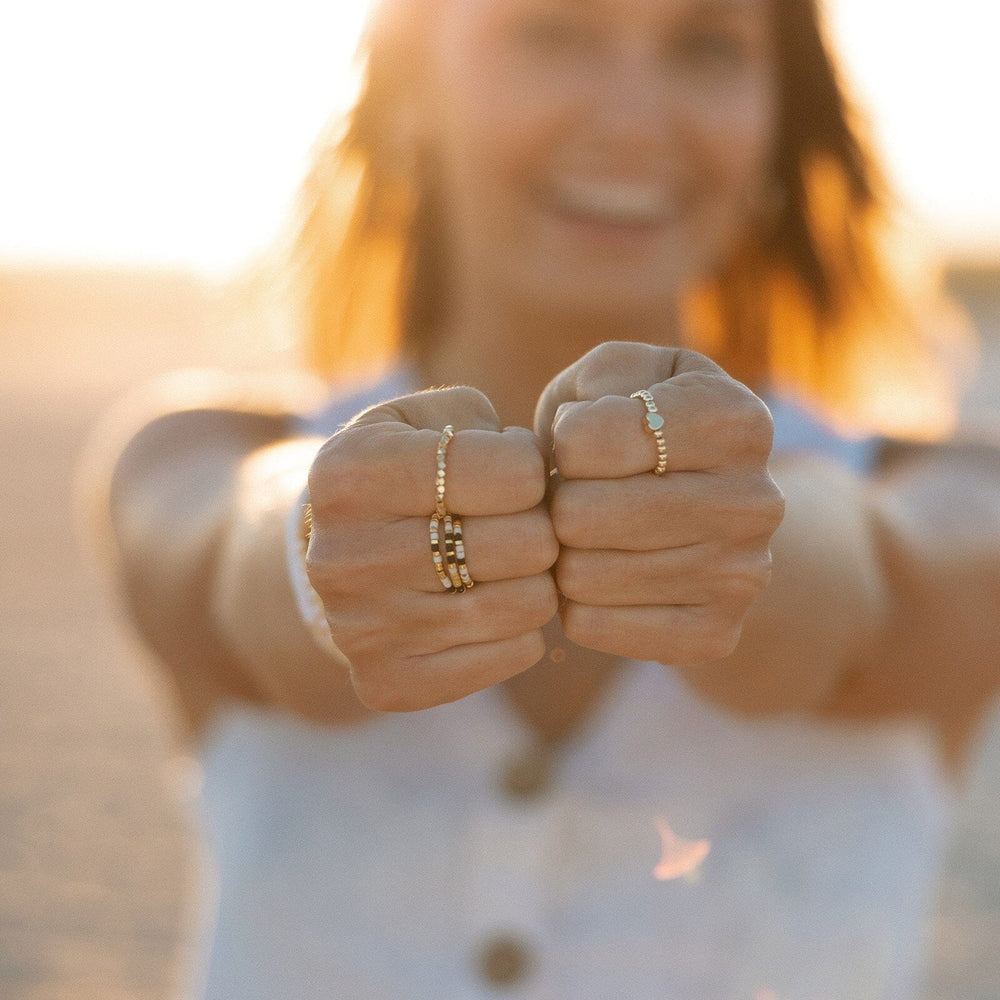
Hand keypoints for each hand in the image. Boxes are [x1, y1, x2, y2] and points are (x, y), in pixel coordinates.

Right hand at [306, 387, 558, 710]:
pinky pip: (515, 655)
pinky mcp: (388, 682)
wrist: (338, 557)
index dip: (530, 467)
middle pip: (524, 544)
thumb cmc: (401, 473)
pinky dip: (522, 627)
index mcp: (352, 474)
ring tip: (510, 561)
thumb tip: (532, 469)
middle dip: (539, 525)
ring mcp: (363, 629)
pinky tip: (490, 602)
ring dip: (537, 578)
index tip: (514, 470)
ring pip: (526, 605)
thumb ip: (476, 419)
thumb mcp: (420, 419)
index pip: (509, 473)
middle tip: (521, 520)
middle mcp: (347, 556)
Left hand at [534, 341, 783, 663]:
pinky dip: (575, 604)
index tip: (579, 442)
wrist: (703, 505)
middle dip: (558, 502)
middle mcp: (755, 500)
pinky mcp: (716, 634)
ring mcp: (743, 575)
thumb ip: (596, 381)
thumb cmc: (638, 426)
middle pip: (579, 514)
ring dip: (563, 554)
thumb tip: (578, 435)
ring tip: (588, 534)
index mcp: (736, 419)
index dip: (562, 441)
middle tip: (575, 496)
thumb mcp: (620, 374)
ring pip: (580, 576)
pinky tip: (600, 577)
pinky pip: (590, 626)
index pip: (588, 441)